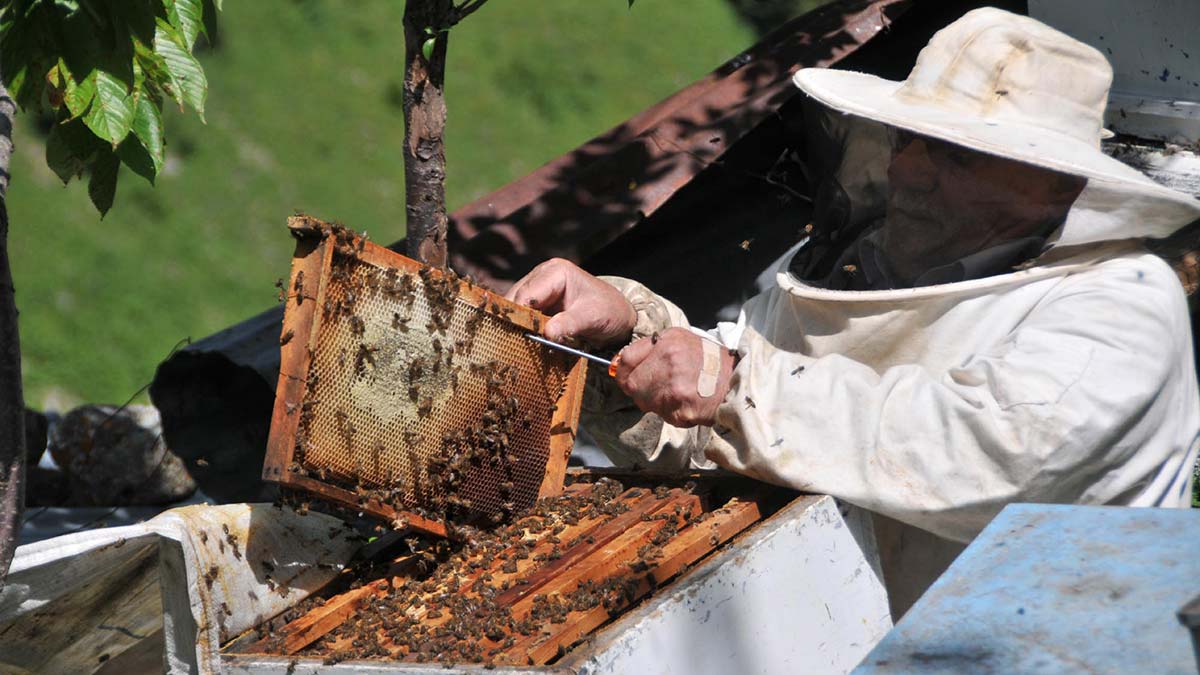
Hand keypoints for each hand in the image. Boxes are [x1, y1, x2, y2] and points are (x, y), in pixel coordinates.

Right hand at [506, 258, 636, 346]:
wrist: (619, 316)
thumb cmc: (609, 310)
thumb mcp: (593, 317)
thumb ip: (570, 324)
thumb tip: (548, 333)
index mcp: (555, 272)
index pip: (527, 293)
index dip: (519, 315)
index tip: (519, 337)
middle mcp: (542, 276)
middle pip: (515, 300)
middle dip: (515, 322)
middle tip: (515, 345)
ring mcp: (538, 290)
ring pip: (515, 309)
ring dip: (517, 327)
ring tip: (519, 346)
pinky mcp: (538, 304)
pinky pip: (523, 317)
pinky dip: (523, 330)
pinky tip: (526, 343)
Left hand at [613, 328, 735, 427]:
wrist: (737, 383)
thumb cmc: (708, 361)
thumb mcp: (681, 340)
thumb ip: (651, 348)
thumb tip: (622, 362)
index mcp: (667, 344)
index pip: (627, 360)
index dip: (623, 370)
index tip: (626, 374)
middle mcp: (669, 364)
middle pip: (631, 385)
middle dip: (638, 388)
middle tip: (655, 386)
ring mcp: (673, 390)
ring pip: (645, 402)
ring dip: (653, 401)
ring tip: (675, 392)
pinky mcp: (679, 412)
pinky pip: (661, 414)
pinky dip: (668, 411)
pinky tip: (684, 402)